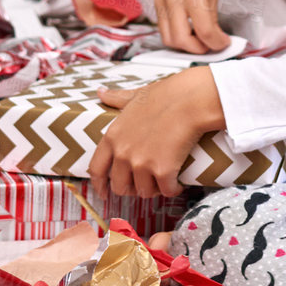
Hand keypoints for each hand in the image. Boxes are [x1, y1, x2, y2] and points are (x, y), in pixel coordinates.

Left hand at [87, 68, 223, 198]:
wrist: (189, 101)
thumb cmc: (165, 96)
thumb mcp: (135, 96)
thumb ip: (116, 98)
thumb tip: (100, 91)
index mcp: (113, 137)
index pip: (96, 169)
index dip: (99, 185)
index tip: (104, 193)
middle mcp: (123, 153)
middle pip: (119, 187)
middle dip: (132, 189)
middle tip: (145, 183)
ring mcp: (141, 164)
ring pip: (144, 193)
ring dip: (155, 189)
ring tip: (164, 180)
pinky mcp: (162, 171)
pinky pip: (166, 192)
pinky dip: (173, 189)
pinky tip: (178, 183)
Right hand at [155, 0, 229, 53]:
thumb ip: (211, 13)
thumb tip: (215, 34)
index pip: (205, 32)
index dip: (217, 43)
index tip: (225, 43)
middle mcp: (174, 0)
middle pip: (181, 41)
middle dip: (199, 49)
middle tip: (211, 44)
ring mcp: (162, 1)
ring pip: (168, 38)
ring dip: (184, 45)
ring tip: (199, 38)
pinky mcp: (156, 0)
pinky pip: (162, 26)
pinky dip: (175, 33)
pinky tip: (188, 28)